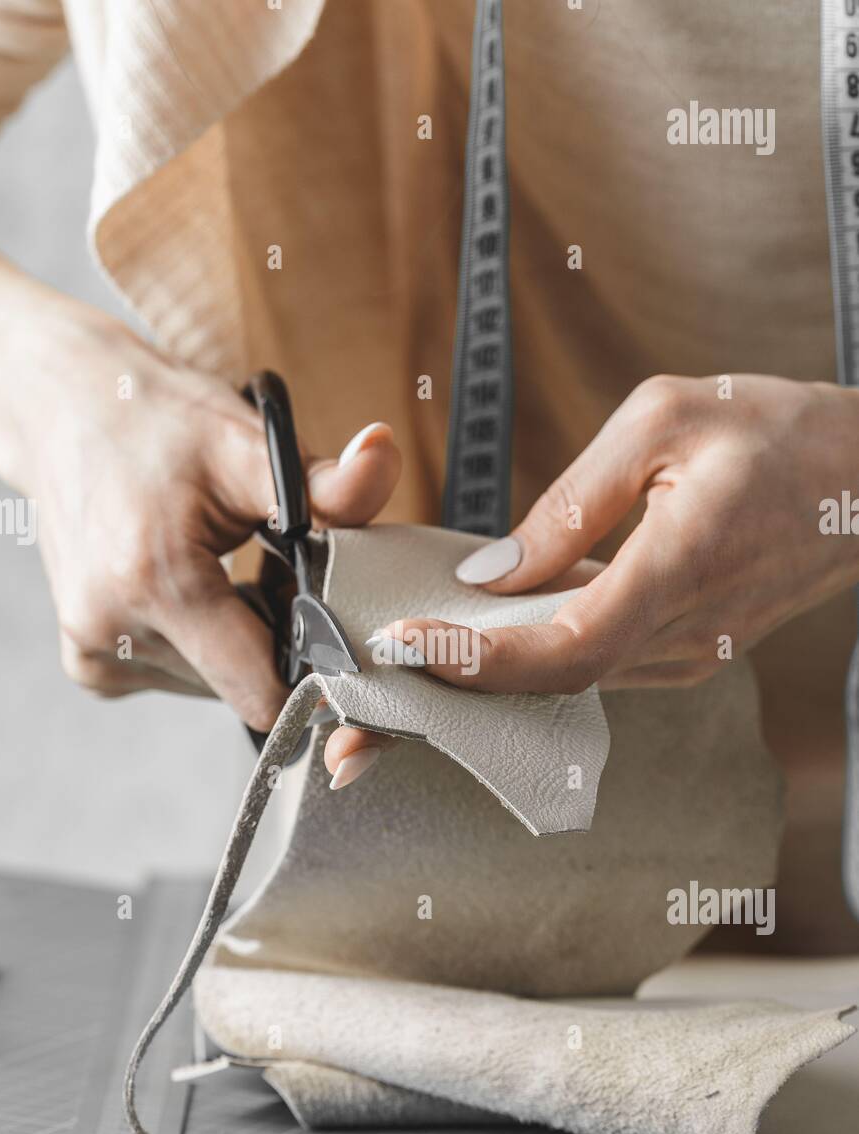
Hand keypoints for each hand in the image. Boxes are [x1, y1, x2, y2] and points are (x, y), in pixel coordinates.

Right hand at [0, 279, 399, 734]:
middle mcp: (113, 630)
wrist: (61, 406)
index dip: (311, 669)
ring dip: (235, 642)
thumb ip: (327, 480)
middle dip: (274, 641)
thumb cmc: (155, 419)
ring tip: (226, 571)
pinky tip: (191, 587)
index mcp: (157, 583)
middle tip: (270, 571)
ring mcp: (94, 651)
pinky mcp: (88, 661)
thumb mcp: (247, 441)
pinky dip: (198, 643)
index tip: (327, 622)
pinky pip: (175, 675)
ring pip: (211, 685)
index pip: (261, 692)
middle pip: (240, 688)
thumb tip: (385, 456)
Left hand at [373, 374, 858, 694]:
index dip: (479, 658)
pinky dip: (530, 664)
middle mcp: (685, 636)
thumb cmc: (779, 434)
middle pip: (551, 688)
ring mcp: (688, 654)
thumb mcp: (664, 421)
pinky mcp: (686, 652)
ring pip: (569, 687)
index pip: (566, 647)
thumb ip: (572, 502)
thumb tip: (493, 572)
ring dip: (484, 684)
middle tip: (367, 698)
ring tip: (404, 679)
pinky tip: (480, 646)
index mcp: (681, 570)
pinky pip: (595, 669)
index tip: (405, 646)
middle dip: (453, 695)